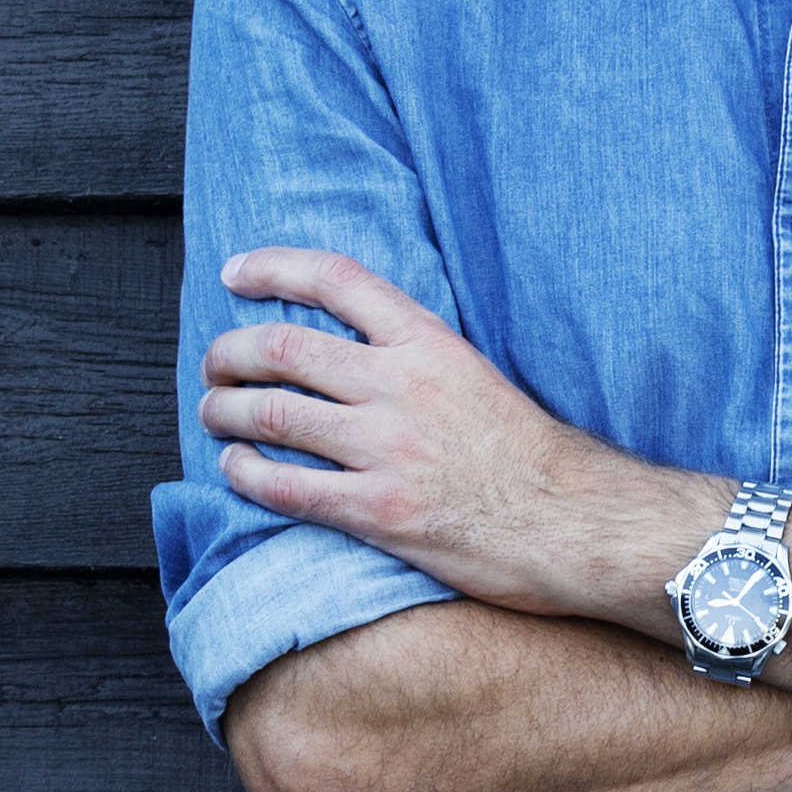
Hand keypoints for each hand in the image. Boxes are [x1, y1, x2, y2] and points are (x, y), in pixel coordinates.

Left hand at [198, 247, 677, 612]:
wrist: (577, 523)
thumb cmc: (538, 459)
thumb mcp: (481, 377)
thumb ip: (421, 359)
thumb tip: (361, 351)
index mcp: (430, 344)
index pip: (337, 280)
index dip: (273, 268)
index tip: (234, 273)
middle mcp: (402, 386)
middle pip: (283, 347)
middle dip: (230, 352)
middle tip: (214, 364)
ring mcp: (388, 449)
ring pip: (273, 413)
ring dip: (225, 411)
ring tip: (214, 413)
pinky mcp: (380, 511)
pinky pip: (287, 487)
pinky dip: (246, 473)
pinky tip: (234, 469)